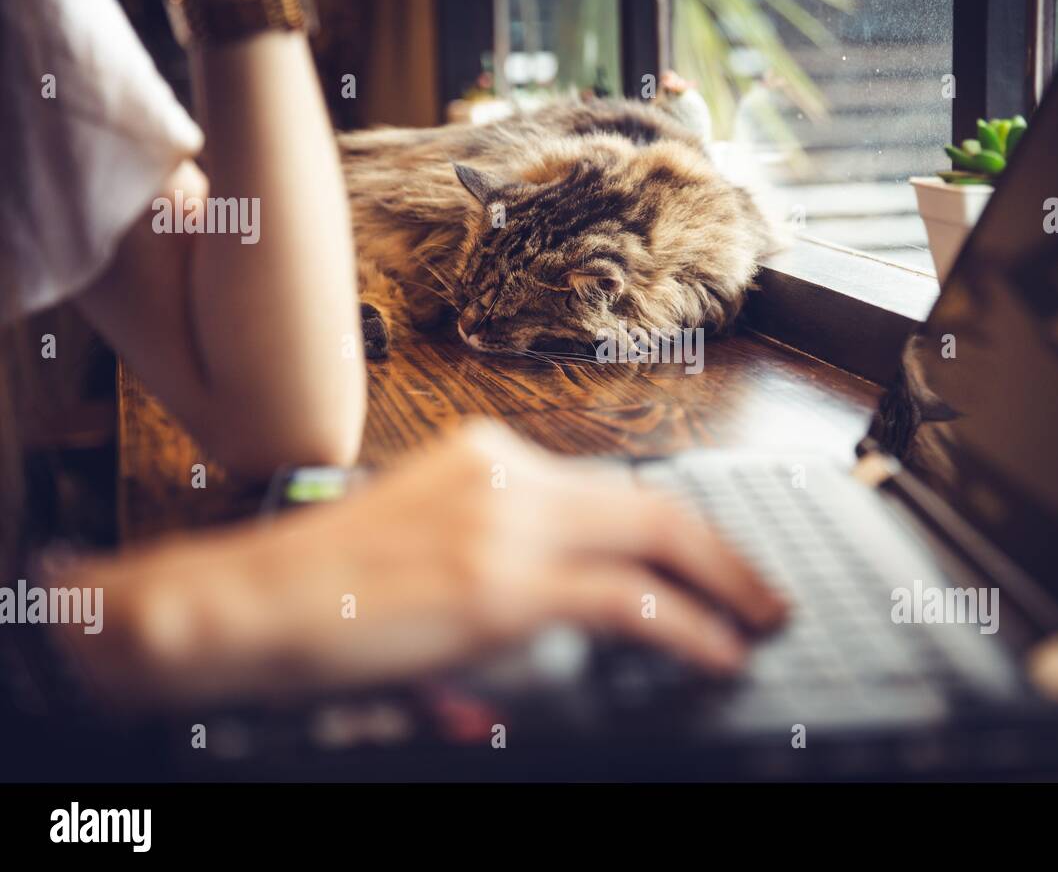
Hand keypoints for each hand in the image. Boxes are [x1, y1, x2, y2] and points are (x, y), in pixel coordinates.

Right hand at [261, 420, 787, 692]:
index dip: (676, 529)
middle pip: (652, 503)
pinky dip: (689, 627)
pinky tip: (714, 651)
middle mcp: (507, 474)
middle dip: (723, 552)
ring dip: (722, 586)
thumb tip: (561, 603)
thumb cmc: (321, 583)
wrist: (245, 600)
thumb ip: (498, 551)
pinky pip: (627, 601)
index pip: (611, 489)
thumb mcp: (425, 539)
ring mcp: (506, 525)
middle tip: (763, 593)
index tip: (711, 559)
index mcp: (489, 456)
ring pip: (654, 540)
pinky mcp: (501, 586)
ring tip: (756, 622)